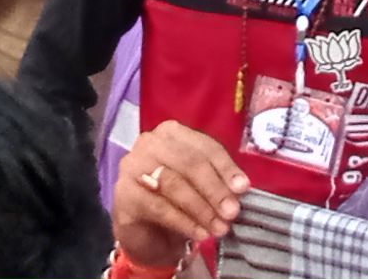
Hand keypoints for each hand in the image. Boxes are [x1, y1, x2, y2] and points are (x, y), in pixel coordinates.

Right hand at [111, 121, 248, 269]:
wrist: (145, 234)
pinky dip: (183, 221)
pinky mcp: (123, 194)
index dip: (226, 168)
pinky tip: (199, 234)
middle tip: (232, 212)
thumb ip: (217, 181)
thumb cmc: (177, 202)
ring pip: (174, 184)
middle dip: (215, 189)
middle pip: (189, 163)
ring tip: (219, 228)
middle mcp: (149, 143)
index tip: (243, 188)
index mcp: (172, 133)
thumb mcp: (201, 187)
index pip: (204, 146)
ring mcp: (132, 167)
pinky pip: (158, 207)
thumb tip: (240, 187)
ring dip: (201, 208)